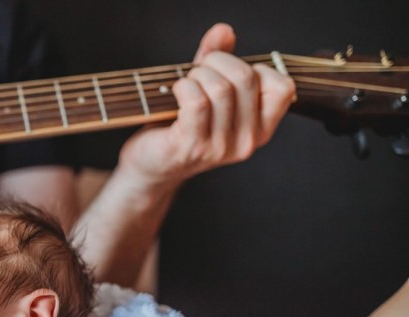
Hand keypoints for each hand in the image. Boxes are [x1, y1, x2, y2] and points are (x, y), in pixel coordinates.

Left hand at [117, 23, 295, 188]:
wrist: (152, 166)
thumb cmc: (180, 127)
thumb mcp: (206, 90)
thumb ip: (218, 60)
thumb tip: (223, 31)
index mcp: (260, 129)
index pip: (282, 87)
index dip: (255, 68)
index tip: (229, 73)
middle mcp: (246, 142)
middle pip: (245, 78)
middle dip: (217, 62)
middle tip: (197, 70)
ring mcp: (220, 148)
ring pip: (221, 88)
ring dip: (197, 74)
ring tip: (185, 82)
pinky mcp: (192, 147)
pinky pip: (196, 102)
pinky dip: (183, 86)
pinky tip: (175, 91)